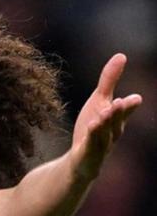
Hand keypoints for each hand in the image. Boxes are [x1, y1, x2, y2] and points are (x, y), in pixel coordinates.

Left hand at [70, 53, 142, 180]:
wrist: (80, 160)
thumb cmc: (93, 128)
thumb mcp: (99, 101)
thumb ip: (109, 81)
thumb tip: (121, 55)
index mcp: (116, 120)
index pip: (124, 111)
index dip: (129, 106)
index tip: (135, 98)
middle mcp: (112, 132)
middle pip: (116, 122)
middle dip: (119, 113)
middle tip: (121, 102)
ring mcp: (101, 145)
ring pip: (105, 134)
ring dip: (106, 124)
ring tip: (104, 112)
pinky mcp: (87, 155)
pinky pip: (91, 146)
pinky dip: (92, 137)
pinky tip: (91, 127)